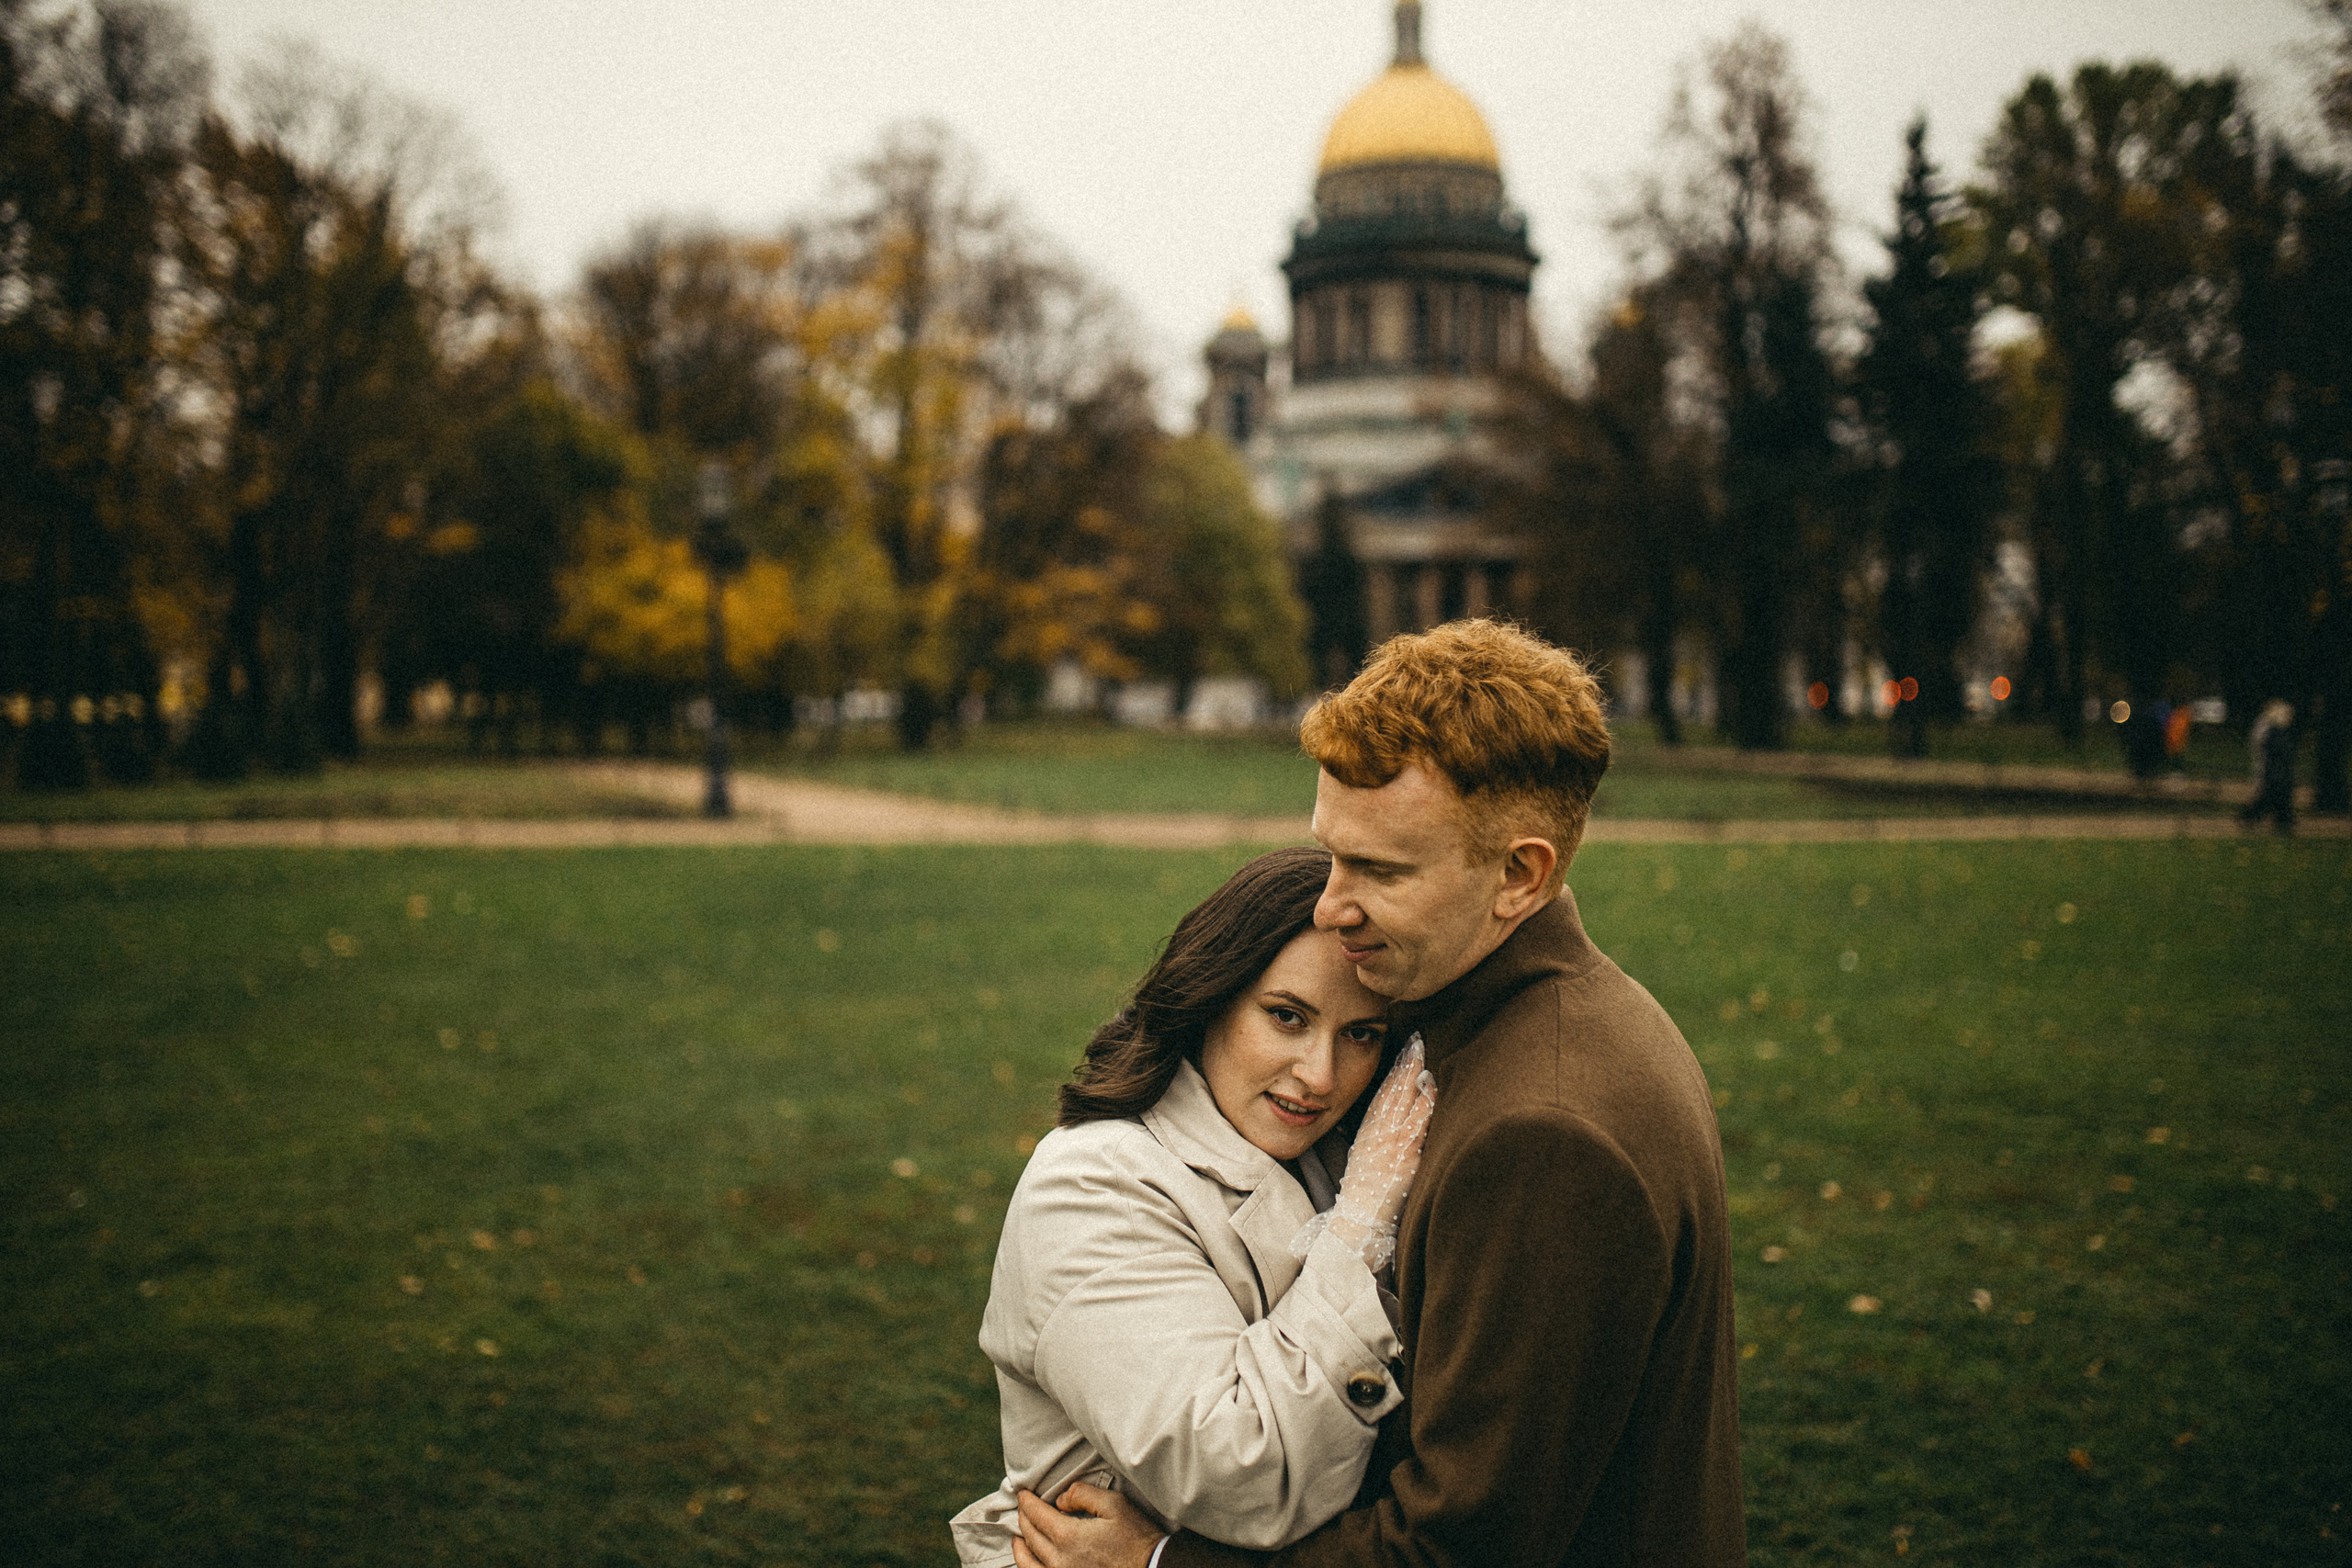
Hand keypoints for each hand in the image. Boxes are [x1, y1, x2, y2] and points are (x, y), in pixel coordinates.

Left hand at [1010, 1482, 1165, 1567]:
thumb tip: (1061, 1500)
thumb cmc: (1136, 1538)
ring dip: (1020, 1546)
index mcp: (1068, 1537)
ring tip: (1018, 1537)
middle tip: (1022, 1508)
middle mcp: (1059, 1560)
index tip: (1023, 1494)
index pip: (1037, 1515)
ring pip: (1028, 1562)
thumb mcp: (1114, 1505)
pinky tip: (1030, 1561)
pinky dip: (1029, 1566)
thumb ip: (1083, 1495)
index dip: (1027, 1502)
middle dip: (1024, 1519)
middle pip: (1030, 1536)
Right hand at [1326, 1036, 1434, 1270]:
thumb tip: (1391, 1124)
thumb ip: (1377, 1140)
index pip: (1382, 1094)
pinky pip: (1418, 1124)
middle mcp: (1378, 1134)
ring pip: (1405, 1102)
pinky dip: (1426, 1104)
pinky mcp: (1406, 1157)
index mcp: (1367, 1133)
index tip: (1403, 1050)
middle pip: (1393, 1091)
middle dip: (1405, 1064)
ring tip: (1425, 1055)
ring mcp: (1392, 1144)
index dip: (1393, 1070)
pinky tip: (1433, 1088)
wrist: (1358, 1223)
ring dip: (1416, 1077)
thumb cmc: (1363, 1197)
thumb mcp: (1364, 1161)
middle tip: (1417, 1040)